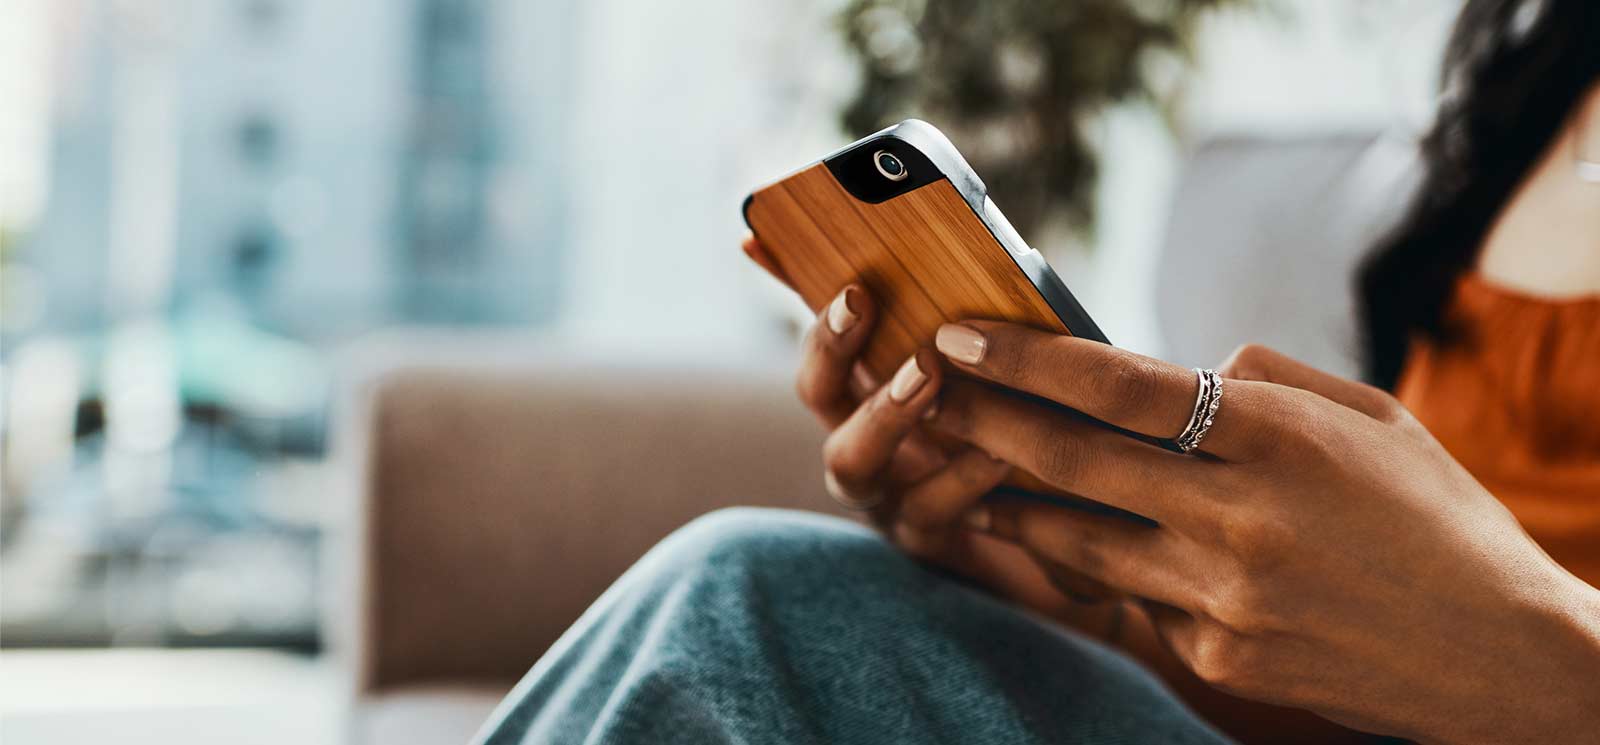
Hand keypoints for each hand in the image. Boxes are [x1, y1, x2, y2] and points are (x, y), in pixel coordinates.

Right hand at [742, 235, 1120, 613]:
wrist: (1076, 532)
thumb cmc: (1031, 428)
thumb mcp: (1001, 367)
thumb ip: (969, 318)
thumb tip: (949, 246)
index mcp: (872, 388)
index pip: (824, 335)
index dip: (809, 303)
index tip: (826, 272)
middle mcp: (864, 439)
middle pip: (818, 394)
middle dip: (834, 348)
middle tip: (863, 302)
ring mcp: (887, 494)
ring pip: (852, 462)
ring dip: (884, 413)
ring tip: (928, 375)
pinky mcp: (930, 543)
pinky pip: (927, 512)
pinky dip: (959, 478)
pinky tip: (998, 451)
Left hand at [925, 321, 1599, 743]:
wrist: (1503, 656)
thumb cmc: (1438, 520)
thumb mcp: (1373, 420)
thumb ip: (1266, 382)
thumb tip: (1180, 367)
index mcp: (1282, 439)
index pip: (1118, 387)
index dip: (1024, 359)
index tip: (957, 334)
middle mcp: (1242, 518)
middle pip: (1072, 460)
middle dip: (982, 420)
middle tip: (924, 391)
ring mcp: (1226, 599)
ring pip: (1079, 539)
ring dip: (1012, 502)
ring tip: (968, 471)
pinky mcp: (1220, 660)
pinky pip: (1134, 600)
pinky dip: (1102, 567)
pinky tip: (1075, 545)